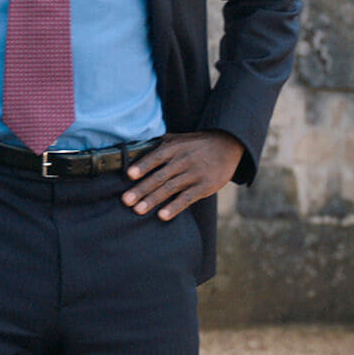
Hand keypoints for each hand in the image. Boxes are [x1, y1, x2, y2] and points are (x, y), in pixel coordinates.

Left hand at [121, 131, 244, 219]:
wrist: (227, 145)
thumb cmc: (196, 144)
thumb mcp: (179, 138)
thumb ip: (159, 144)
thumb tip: (134, 148)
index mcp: (174, 148)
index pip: (156, 157)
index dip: (142, 166)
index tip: (129, 175)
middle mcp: (183, 161)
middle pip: (160, 176)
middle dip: (142, 189)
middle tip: (126, 200)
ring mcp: (194, 174)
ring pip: (170, 188)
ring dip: (153, 200)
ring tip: (138, 210)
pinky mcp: (205, 186)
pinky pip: (187, 198)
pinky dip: (175, 207)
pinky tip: (162, 216)